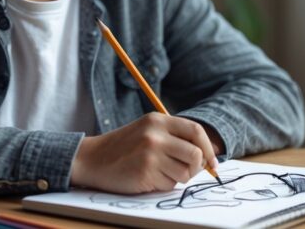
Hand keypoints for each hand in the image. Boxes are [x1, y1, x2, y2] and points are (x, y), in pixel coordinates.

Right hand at [70, 112, 218, 192]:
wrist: (92, 159)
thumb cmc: (123, 148)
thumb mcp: (147, 131)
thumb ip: (174, 137)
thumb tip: (208, 154)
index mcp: (158, 120)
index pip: (196, 130)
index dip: (208, 149)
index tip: (212, 163)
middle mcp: (155, 134)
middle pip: (195, 154)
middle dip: (195, 168)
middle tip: (183, 171)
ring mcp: (151, 153)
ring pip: (185, 172)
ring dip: (177, 178)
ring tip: (159, 173)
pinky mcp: (145, 171)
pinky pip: (169, 184)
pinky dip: (162, 185)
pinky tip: (147, 178)